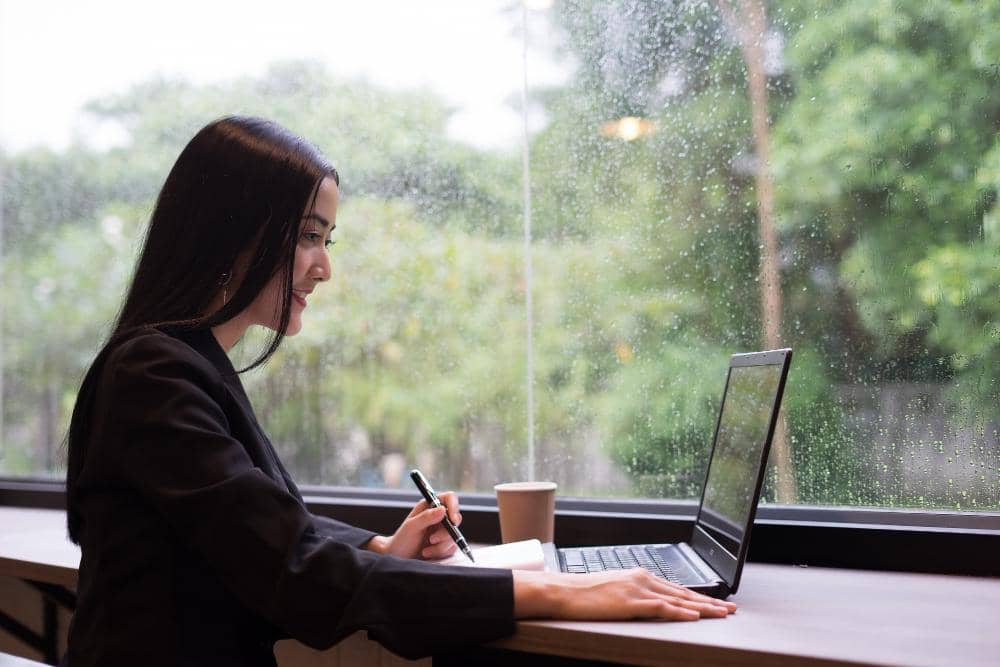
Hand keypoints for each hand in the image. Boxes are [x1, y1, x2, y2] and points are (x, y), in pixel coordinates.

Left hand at [365, 492, 462, 559]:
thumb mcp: (411, 527)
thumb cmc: (401, 540)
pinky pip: (451, 547)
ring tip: (425, 550)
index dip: (454, 506)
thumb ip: (426, 517)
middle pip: (456, 519)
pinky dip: (440, 552)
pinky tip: (428, 553)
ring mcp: (442, 530)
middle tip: (432, 540)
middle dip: (445, 533)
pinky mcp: (445, 543)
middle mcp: (438, 516)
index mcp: (429, 506)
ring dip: (440, 546)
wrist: (398, 558)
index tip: (452, 520)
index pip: (449, 498)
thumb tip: (443, 509)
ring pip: (454, 536)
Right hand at [513, 568, 736, 620]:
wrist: (565, 591)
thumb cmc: (584, 593)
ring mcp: (638, 590)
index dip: (699, 596)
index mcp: (640, 575)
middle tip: (731, 609)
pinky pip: (662, 608)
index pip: (676, 588)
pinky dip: (681, 612)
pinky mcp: (631, 602)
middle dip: (710, 602)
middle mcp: (643, 579)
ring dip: (704, 608)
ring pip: (679, 600)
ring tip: (723, 614)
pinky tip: (695, 617)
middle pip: (684, 593)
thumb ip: (633, 594)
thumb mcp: (614, 590)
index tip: (717, 602)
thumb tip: (647, 604)